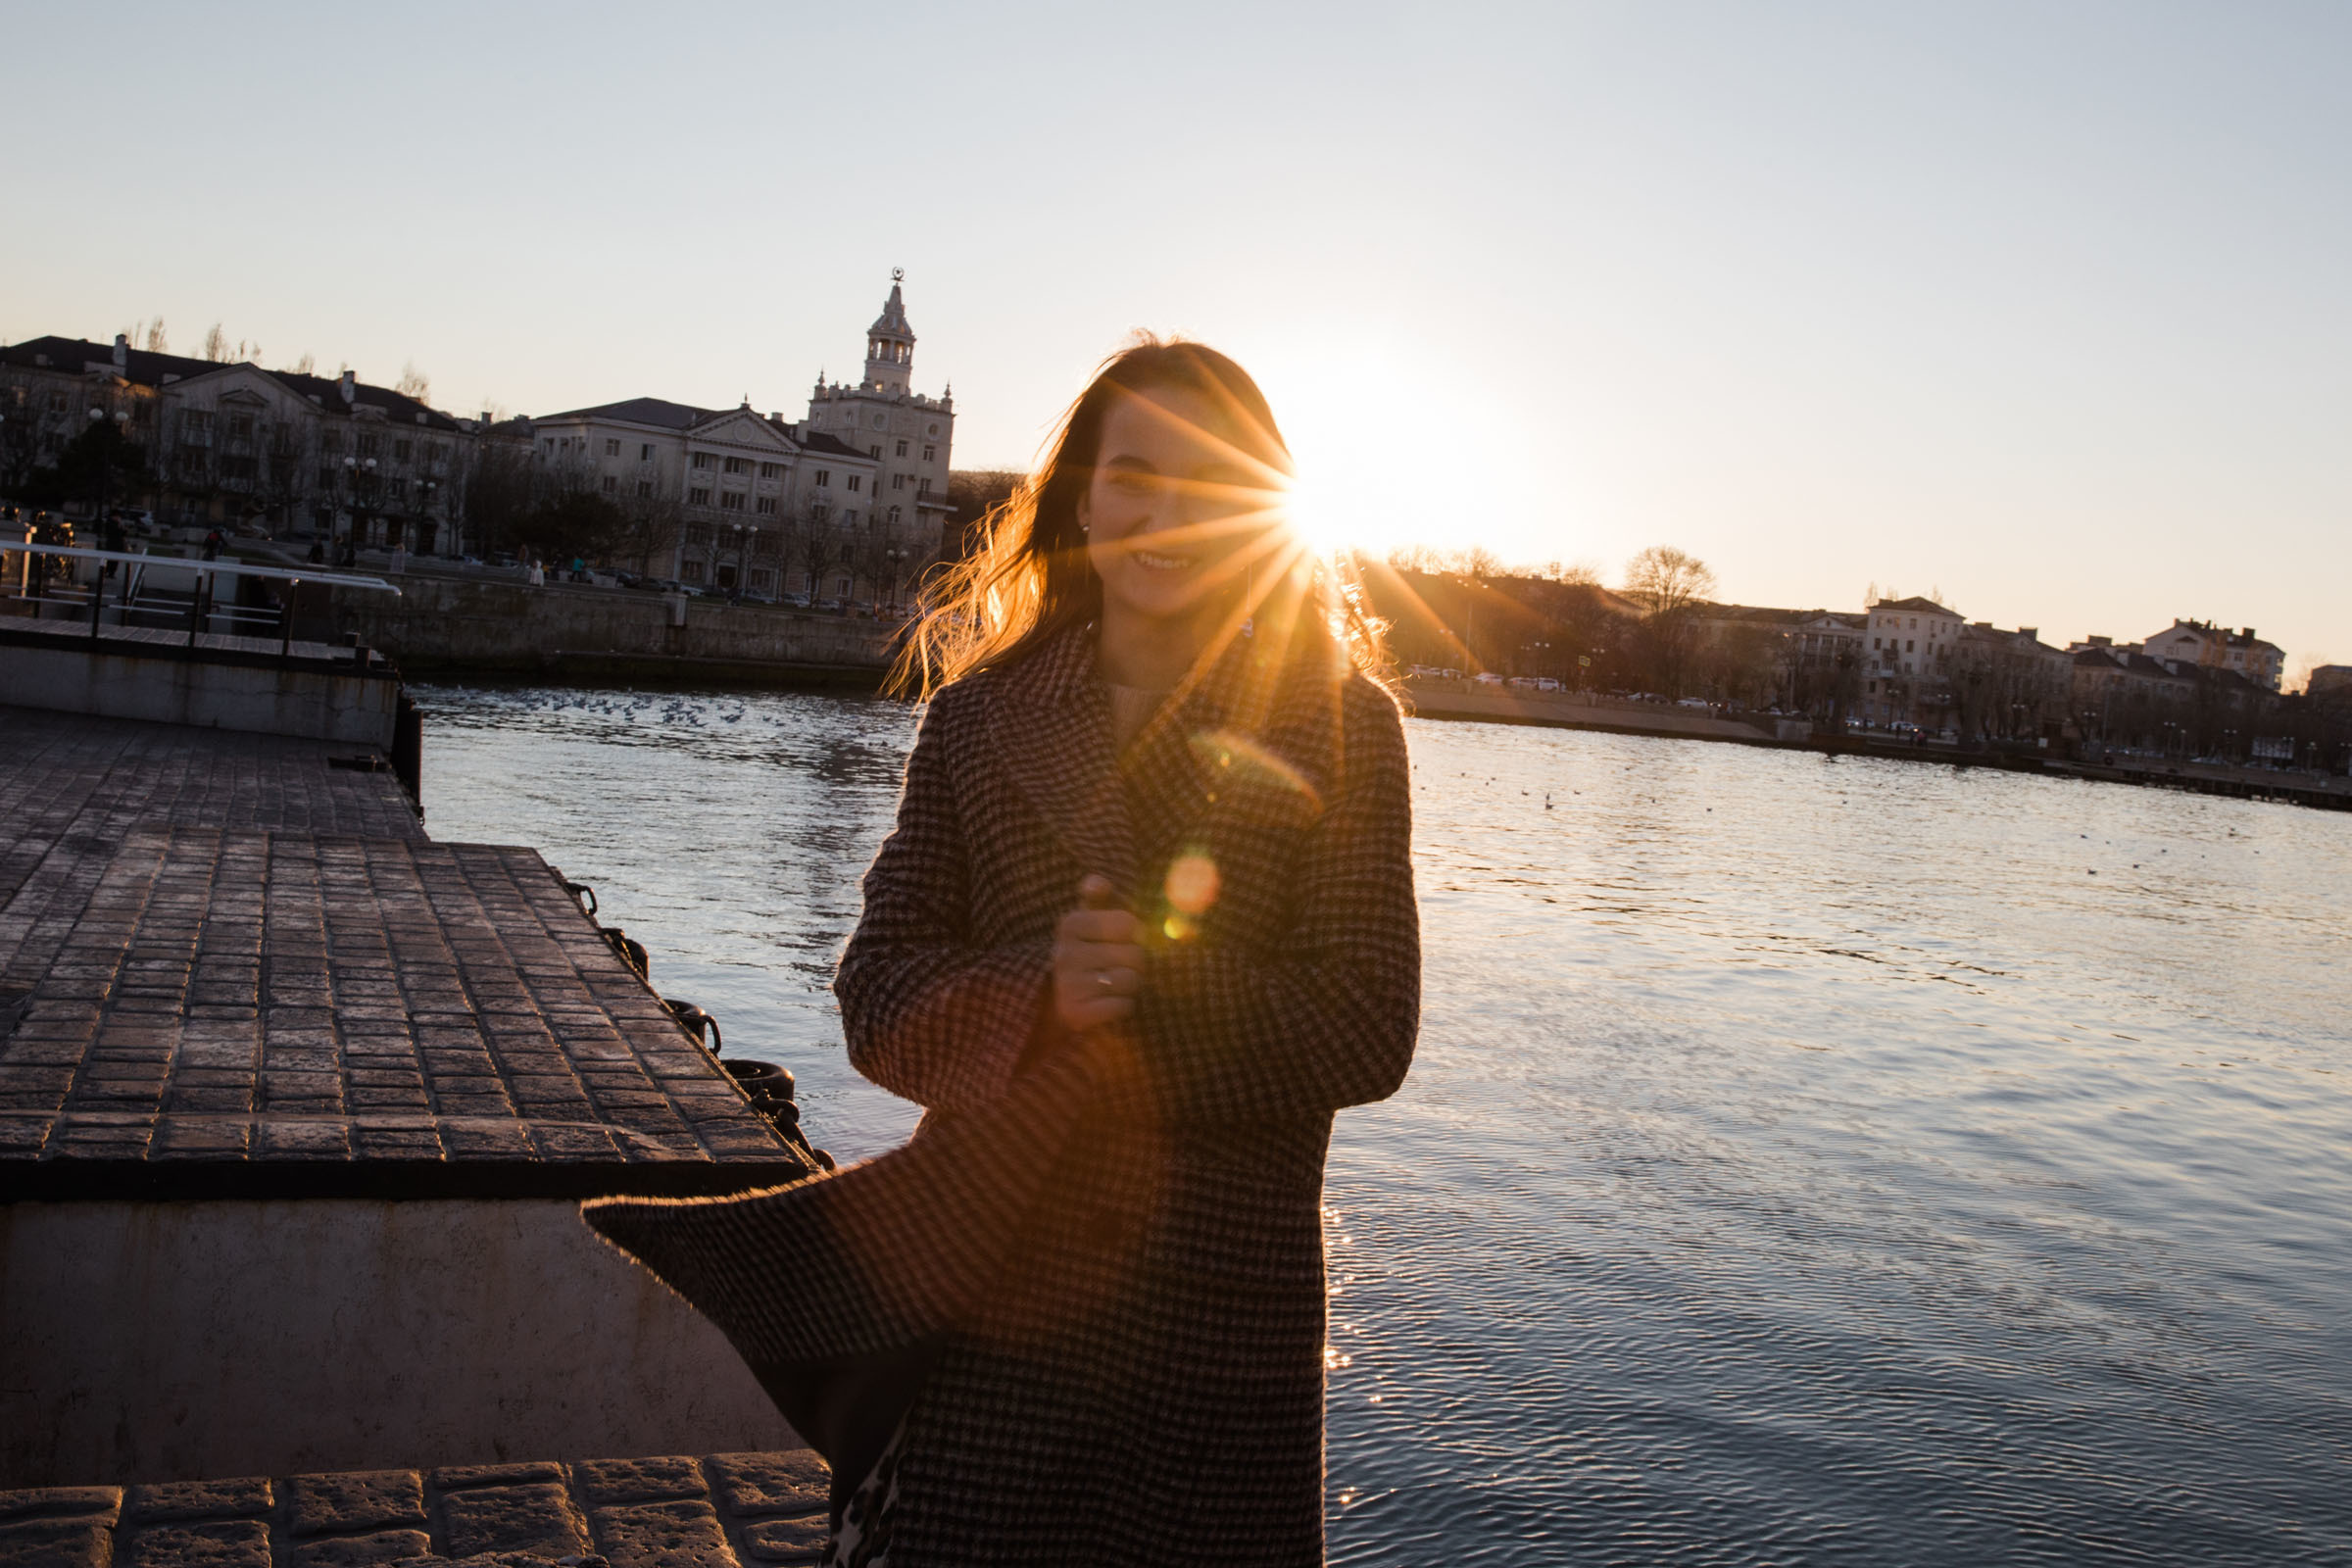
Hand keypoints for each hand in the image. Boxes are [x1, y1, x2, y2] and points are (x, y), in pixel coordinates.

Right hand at [1052, 874, 1146, 1033]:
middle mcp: (1065, 953)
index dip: (1136, 935)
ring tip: (1115, 985)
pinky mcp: (1075, 1014)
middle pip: (1135, 954)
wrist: (1063, 1000)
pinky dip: (1123, 1006)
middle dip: (1137, 964)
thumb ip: (1100, 896)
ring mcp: (1068, 985)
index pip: (1129, 923)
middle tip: (1121, 967)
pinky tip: (1108, 1003)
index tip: (1123, 941)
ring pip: (1130, 981)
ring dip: (1132, 986)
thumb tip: (1097, 882)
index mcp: (1070, 924)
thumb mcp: (1093, 920)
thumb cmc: (1090, 952)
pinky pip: (1123, 1006)